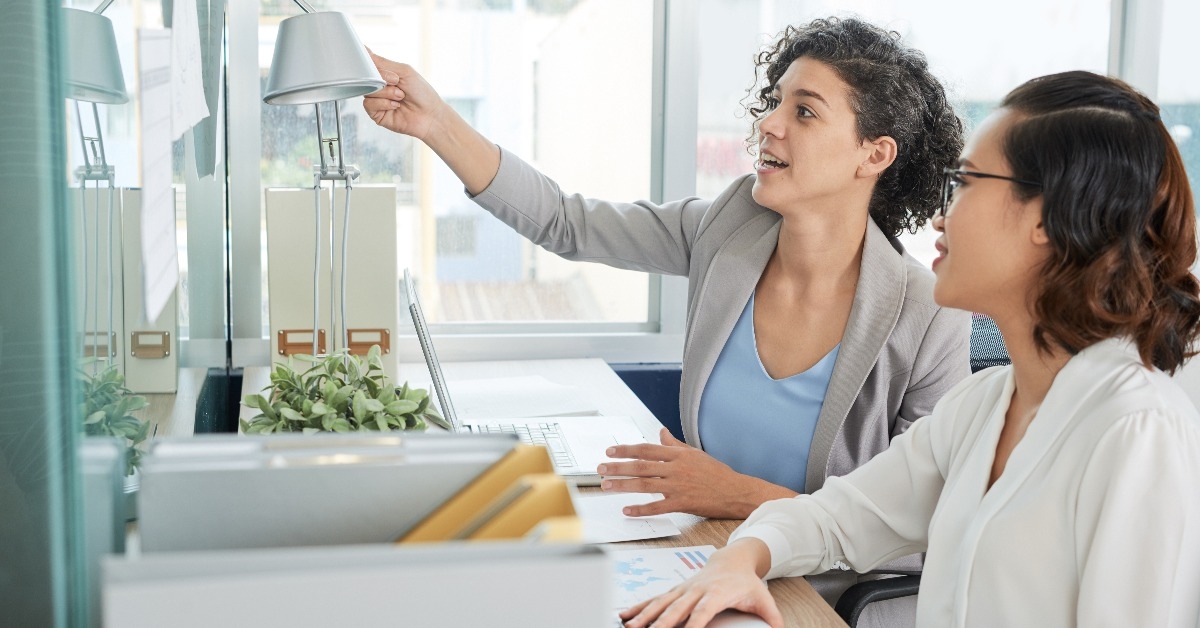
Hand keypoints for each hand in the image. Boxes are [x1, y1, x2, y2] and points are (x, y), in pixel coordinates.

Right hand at [361, 50, 447, 140]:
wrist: (431, 115)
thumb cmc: (422, 93)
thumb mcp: (404, 71)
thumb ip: (383, 62)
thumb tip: (366, 51)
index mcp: (386, 75)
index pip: (368, 65)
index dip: (371, 65)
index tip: (379, 68)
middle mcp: (380, 87)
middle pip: (366, 78)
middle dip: (382, 79)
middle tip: (396, 82)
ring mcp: (378, 100)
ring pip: (367, 91)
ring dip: (386, 93)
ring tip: (400, 97)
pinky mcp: (376, 114)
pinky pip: (368, 104)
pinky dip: (383, 103)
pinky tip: (395, 106)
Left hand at [598, 429, 795, 518]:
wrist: (736, 492)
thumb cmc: (716, 473)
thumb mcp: (695, 454)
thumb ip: (674, 444)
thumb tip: (660, 432)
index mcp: (678, 455)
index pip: (647, 449)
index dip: (627, 450)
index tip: (610, 451)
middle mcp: (676, 468)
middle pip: (641, 466)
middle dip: (618, 467)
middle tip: (600, 468)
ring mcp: (679, 486)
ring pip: (645, 484)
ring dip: (623, 485)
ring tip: (606, 486)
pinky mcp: (682, 503)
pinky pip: (658, 506)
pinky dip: (641, 508)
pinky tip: (627, 509)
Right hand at [619, 540, 783, 627]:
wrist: (732, 559)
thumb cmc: (745, 582)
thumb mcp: (762, 598)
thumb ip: (771, 617)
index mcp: (717, 592)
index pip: (703, 610)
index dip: (695, 622)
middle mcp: (697, 589)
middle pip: (677, 607)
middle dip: (663, 621)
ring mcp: (683, 589)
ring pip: (661, 602)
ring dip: (644, 615)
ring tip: (631, 627)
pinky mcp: (675, 590)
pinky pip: (654, 599)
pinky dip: (638, 607)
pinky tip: (625, 616)